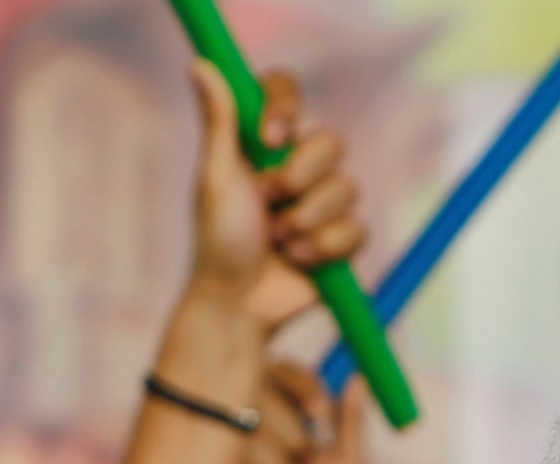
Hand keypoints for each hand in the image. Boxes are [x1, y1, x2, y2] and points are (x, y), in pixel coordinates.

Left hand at [185, 61, 366, 332]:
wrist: (240, 303)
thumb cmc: (218, 242)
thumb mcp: (216, 178)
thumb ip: (220, 122)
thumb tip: (201, 64)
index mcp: (262, 143)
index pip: (286, 93)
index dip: (285, 108)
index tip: (269, 138)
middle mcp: (296, 166)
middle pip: (330, 142)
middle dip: (298, 178)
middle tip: (267, 203)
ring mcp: (323, 203)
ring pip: (347, 188)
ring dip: (307, 219)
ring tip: (278, 241)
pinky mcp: (344, 239)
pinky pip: (358, 228)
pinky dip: (325, 247)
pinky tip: (299, 260)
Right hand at [225, 364, 370, 463]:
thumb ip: (351, 423)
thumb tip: (360, 376)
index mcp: (289, 419)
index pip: (284, 371)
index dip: (303, 386)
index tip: (319, 413)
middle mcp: (253, 423)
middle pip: (260, 388)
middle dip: (291, 438)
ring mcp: (224, 444)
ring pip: (247, 425)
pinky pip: (225, 456)